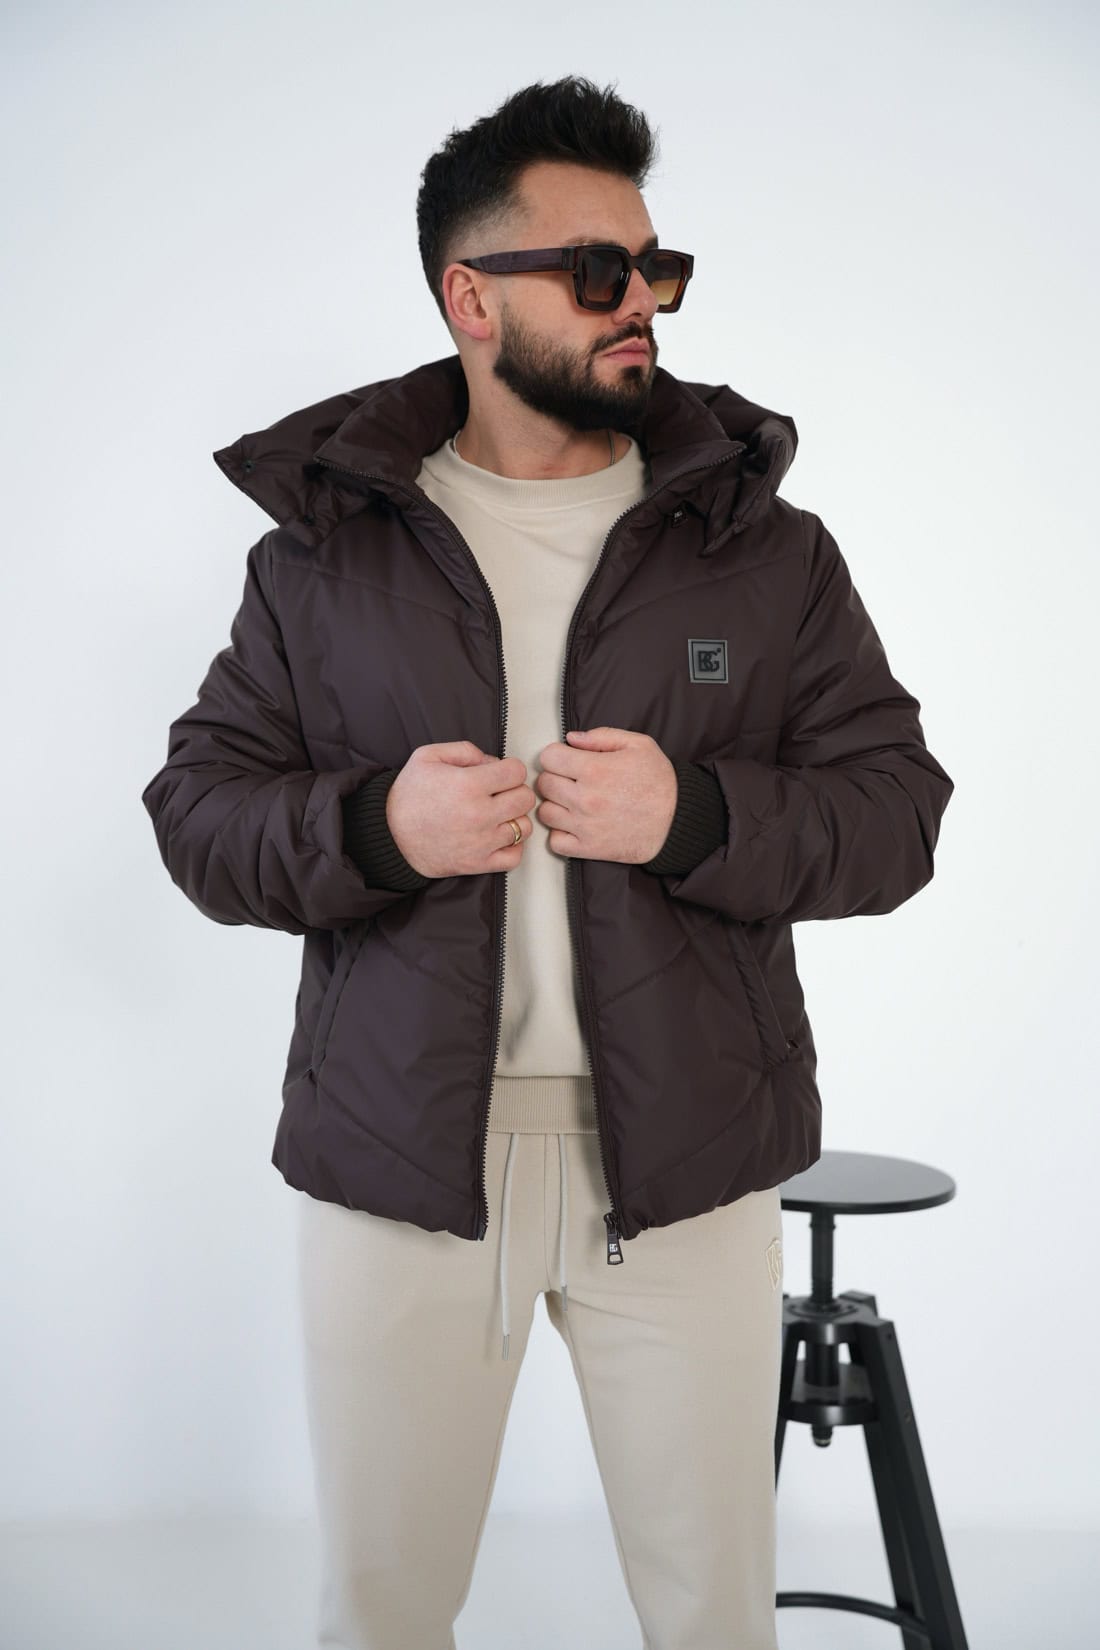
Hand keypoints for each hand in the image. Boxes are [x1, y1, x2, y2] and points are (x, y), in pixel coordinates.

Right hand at [386, 742, 537, 877]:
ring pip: (524, 827)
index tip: (500, 773)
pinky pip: (515, 857)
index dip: (510, 769)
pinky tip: (497, 836)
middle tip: (499, 793)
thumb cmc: (407, 797)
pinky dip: (512, 846)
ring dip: (514, 819)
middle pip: (525, 798)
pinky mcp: (478, 864)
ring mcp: (481, 842)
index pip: (517, 772)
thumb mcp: (427, 756)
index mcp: (468, 785)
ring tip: (497, 815)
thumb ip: (464, 750)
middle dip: (514, 791)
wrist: (388, 834)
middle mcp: (479, 815)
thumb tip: (492, 761)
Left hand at [533, 727, 676, 862]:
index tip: (567, 760)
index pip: (548, 757)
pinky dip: (560, 834)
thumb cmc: (660, 782)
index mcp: (594, 769)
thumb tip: (571, 738)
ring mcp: (584, 826)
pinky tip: (574, 825)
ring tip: (572, 803)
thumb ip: (602, 736)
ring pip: (545, 813)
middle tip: (571, 780)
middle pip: (544, 784)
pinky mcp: (588, 849)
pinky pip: (555, 842)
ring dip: (556, 806)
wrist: (679, 821)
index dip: (557, 755)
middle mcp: (585, 798)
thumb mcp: (638, 745)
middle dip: (555, 778)